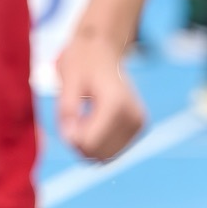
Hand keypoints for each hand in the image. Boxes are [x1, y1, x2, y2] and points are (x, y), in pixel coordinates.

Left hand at [55, 35, 145, 162]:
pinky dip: (98, 143)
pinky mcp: (139, 127)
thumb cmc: (83, 62)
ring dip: (88, 145)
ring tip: (83, 119)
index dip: (71, 138)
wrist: (103, 50)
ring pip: (105, 157)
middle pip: (98, 154)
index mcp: (117, 104)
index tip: (67, 120)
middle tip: (73, 119)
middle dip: (79, 143)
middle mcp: (133, 116)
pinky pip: (112, 152)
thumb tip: (70, 138)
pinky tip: (94, 122)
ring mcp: (139, 123)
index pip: (90, 144)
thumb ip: (67, 110)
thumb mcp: (68, 80)